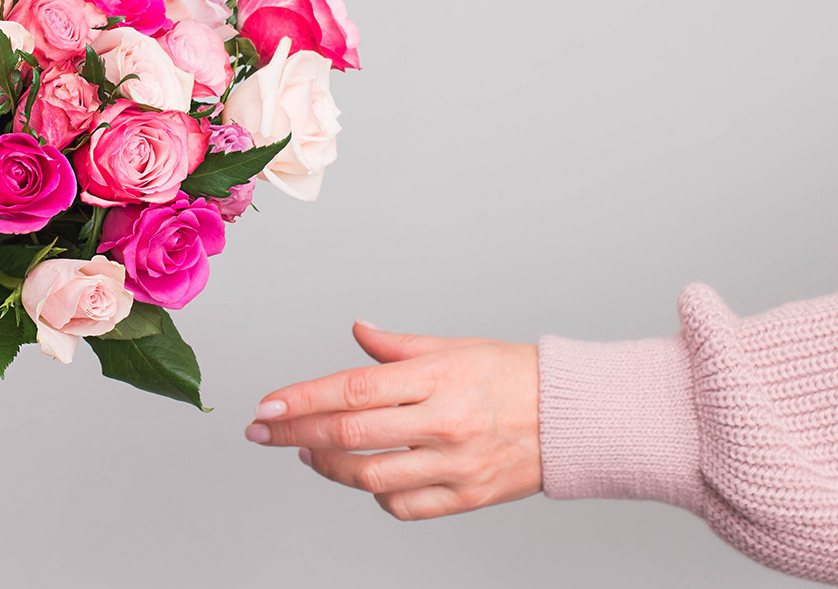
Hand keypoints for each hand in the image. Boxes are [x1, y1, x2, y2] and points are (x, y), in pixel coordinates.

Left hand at [246, 321, 540, 520]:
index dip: (302, 398)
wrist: (573, 418)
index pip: (353, 388)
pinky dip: (375, 497)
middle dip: (295, 433)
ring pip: (370, 478)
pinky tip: (365, 479)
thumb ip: (398, 346)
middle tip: (264, 430)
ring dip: (327, 467)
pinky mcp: (468, 498)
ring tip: (308, 453)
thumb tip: (356, 331)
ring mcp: (456, 464)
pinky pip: (404, 507)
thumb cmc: (514, 376)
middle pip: (350, 435)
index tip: (267, 404)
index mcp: (438, 377)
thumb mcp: (456, 347)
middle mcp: (444, 422)